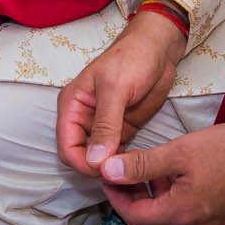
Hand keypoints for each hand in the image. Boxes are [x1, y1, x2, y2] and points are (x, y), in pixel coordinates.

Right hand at [56, 9, 185, 175]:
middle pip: (80, 158)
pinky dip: (123, 164)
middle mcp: (83, 119)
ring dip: (111, 169)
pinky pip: (116, 156)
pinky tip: (137, 166)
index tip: (106, 170)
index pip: (67, 147)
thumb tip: (95, 160)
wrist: (158, 50)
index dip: (83, 163)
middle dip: (96, 169)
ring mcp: (102, 127)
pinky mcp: (121, 132)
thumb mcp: (116, 89)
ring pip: (98, 160)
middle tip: (121, 172)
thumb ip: (105, 125)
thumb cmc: (132, 59)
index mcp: (72, 106)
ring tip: (131, 173)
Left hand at [99, 119, 224, 224]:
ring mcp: (209, 224)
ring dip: (153, 204)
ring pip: (168, 224)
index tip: (108, 175)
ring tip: (150, 173)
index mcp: (180, 212)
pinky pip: (187, 218)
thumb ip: (142, 164)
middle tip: (125, 176)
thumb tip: (108, 170)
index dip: (115, 196)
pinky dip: (173, 203)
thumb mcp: (178, 151)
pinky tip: (175, 177)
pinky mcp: (221, 216)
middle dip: (132, 203)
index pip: (134, 216)